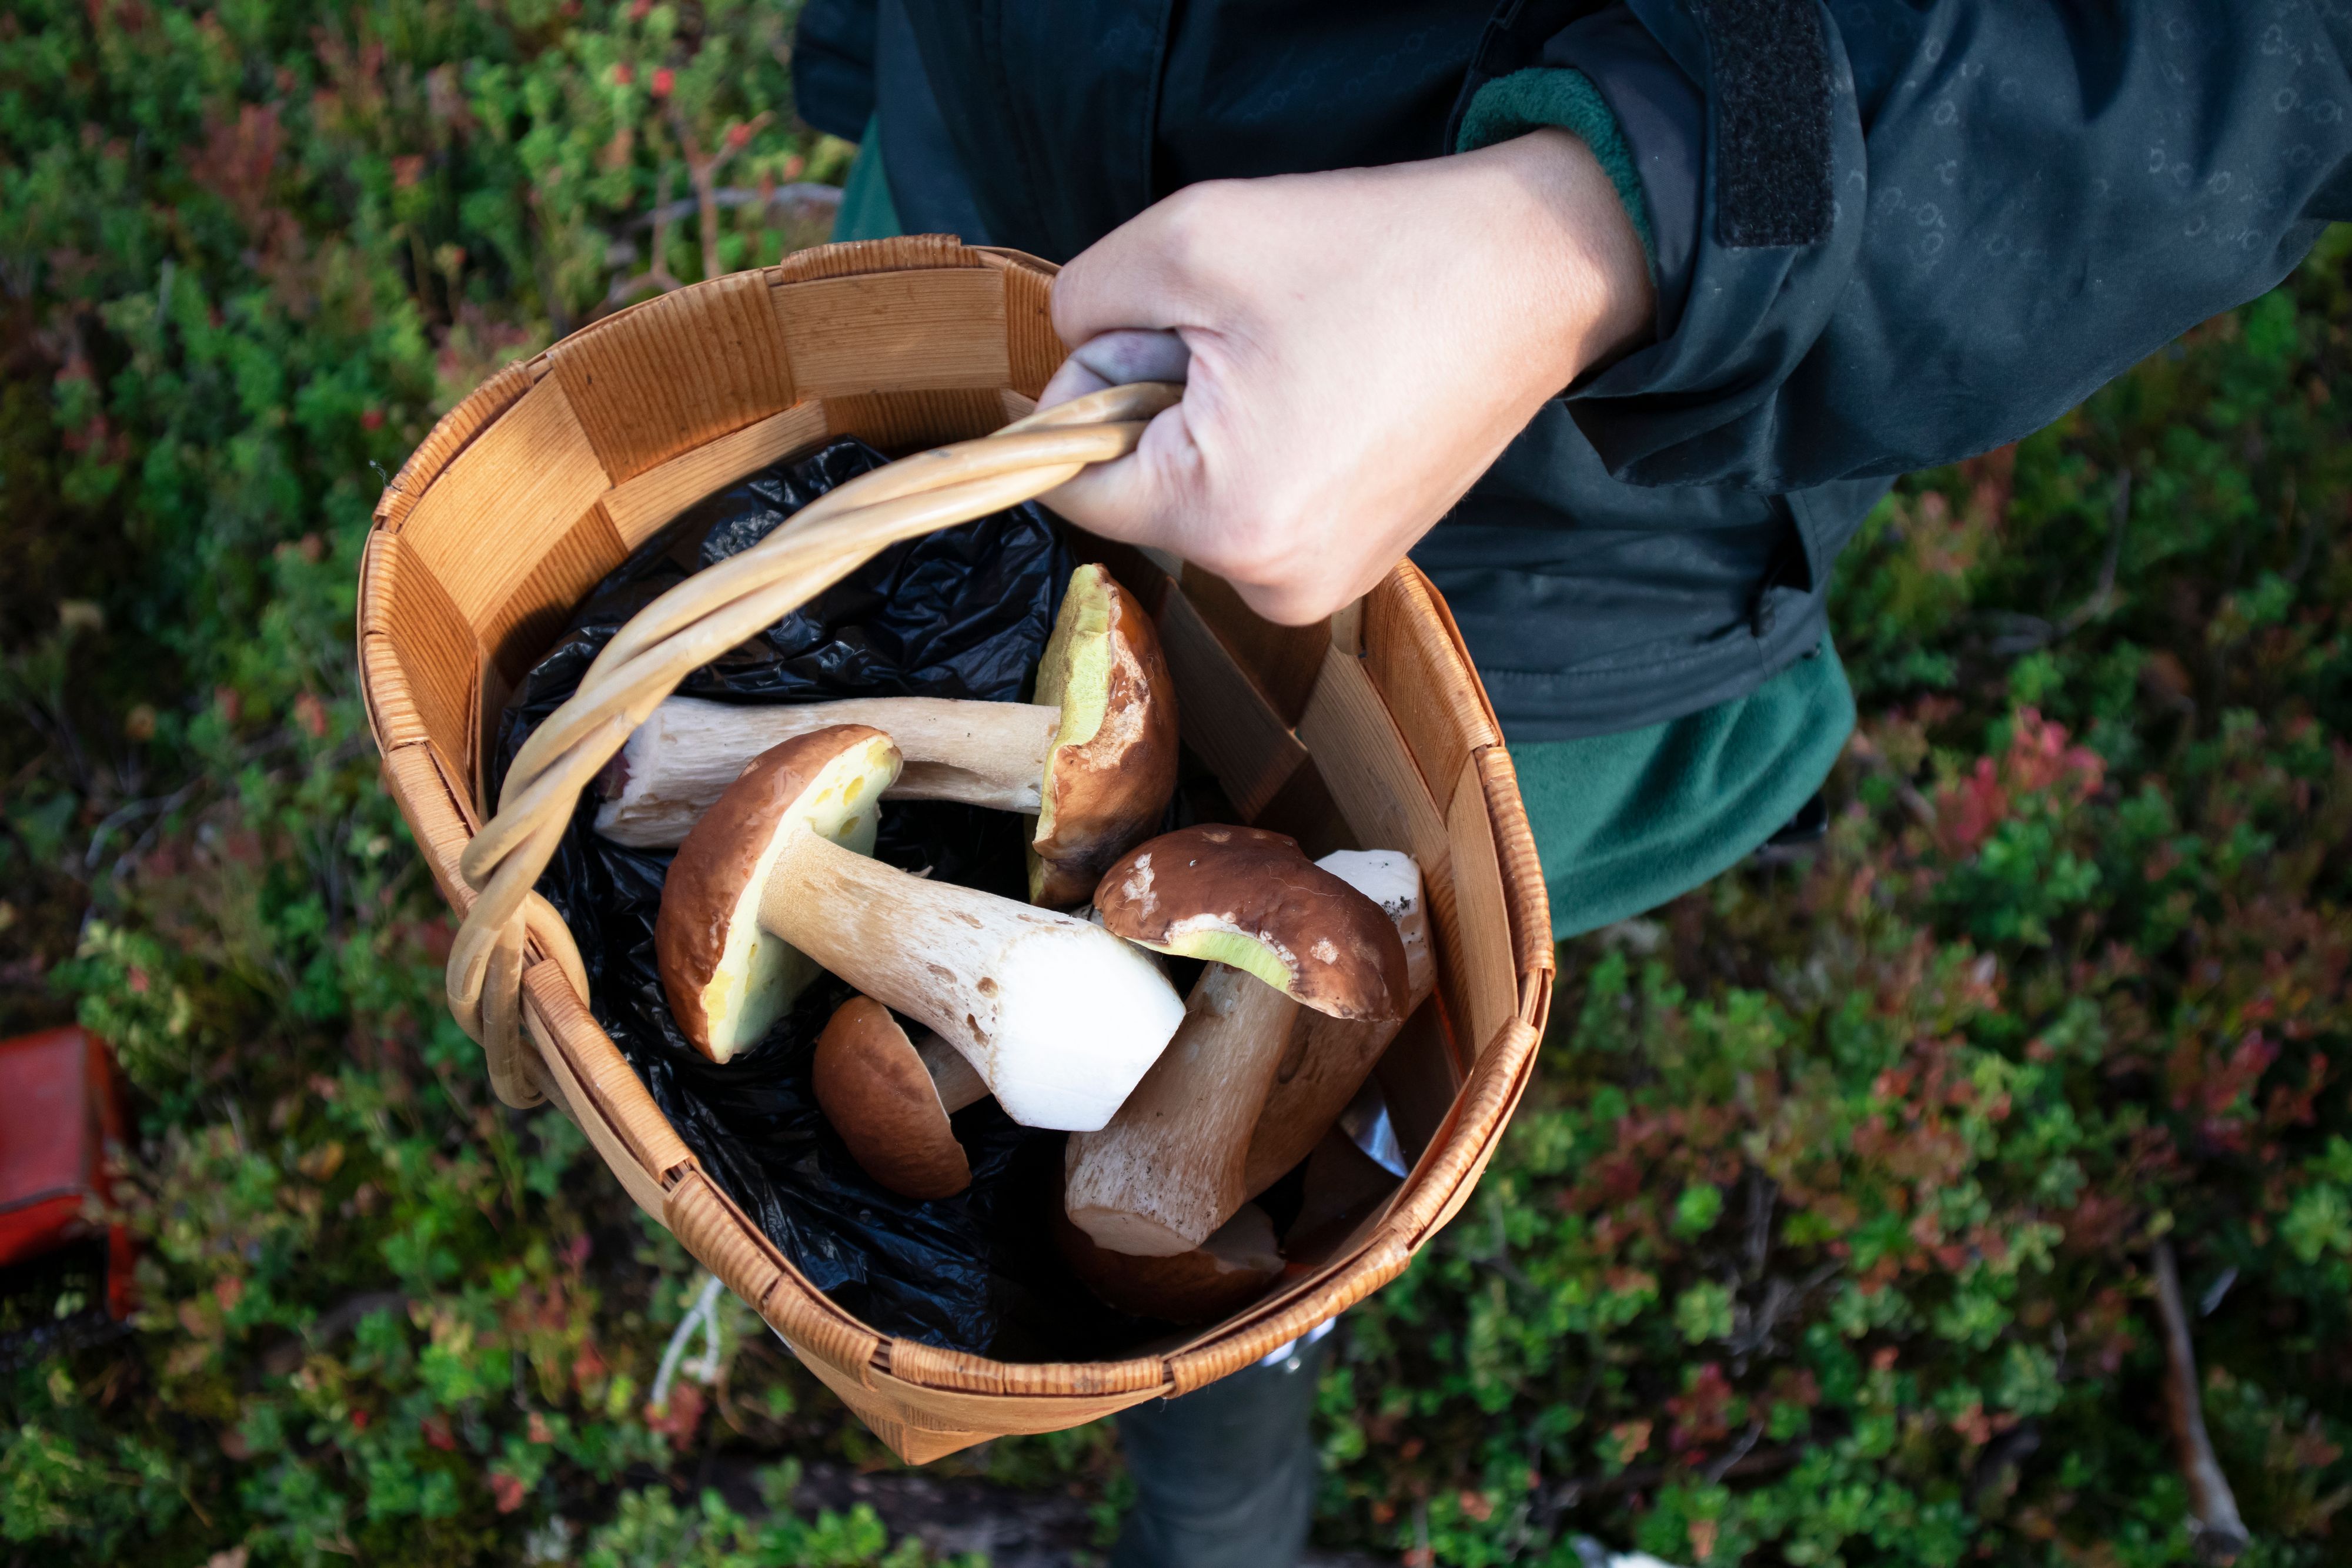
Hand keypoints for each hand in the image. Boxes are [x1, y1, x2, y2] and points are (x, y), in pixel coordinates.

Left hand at [1037, 129, 1652, 624]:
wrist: (1538, 270)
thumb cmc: (1376, 253)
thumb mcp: (1190, 241)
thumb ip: (1085, 305)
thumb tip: (1067, 358)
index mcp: (1230, 524)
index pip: (1075, 486)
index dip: (1087, 393)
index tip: (1155, 328)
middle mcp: (1277, 585)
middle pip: (1142, 494)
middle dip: (1162, 404)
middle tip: (1249, 333)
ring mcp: (1327, 583)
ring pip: (1202, 499)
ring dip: (1216, 422)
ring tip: (1300, 359)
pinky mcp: (1360, 561)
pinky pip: (1262, 507)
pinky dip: (1269, 445)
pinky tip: (1330, 387)